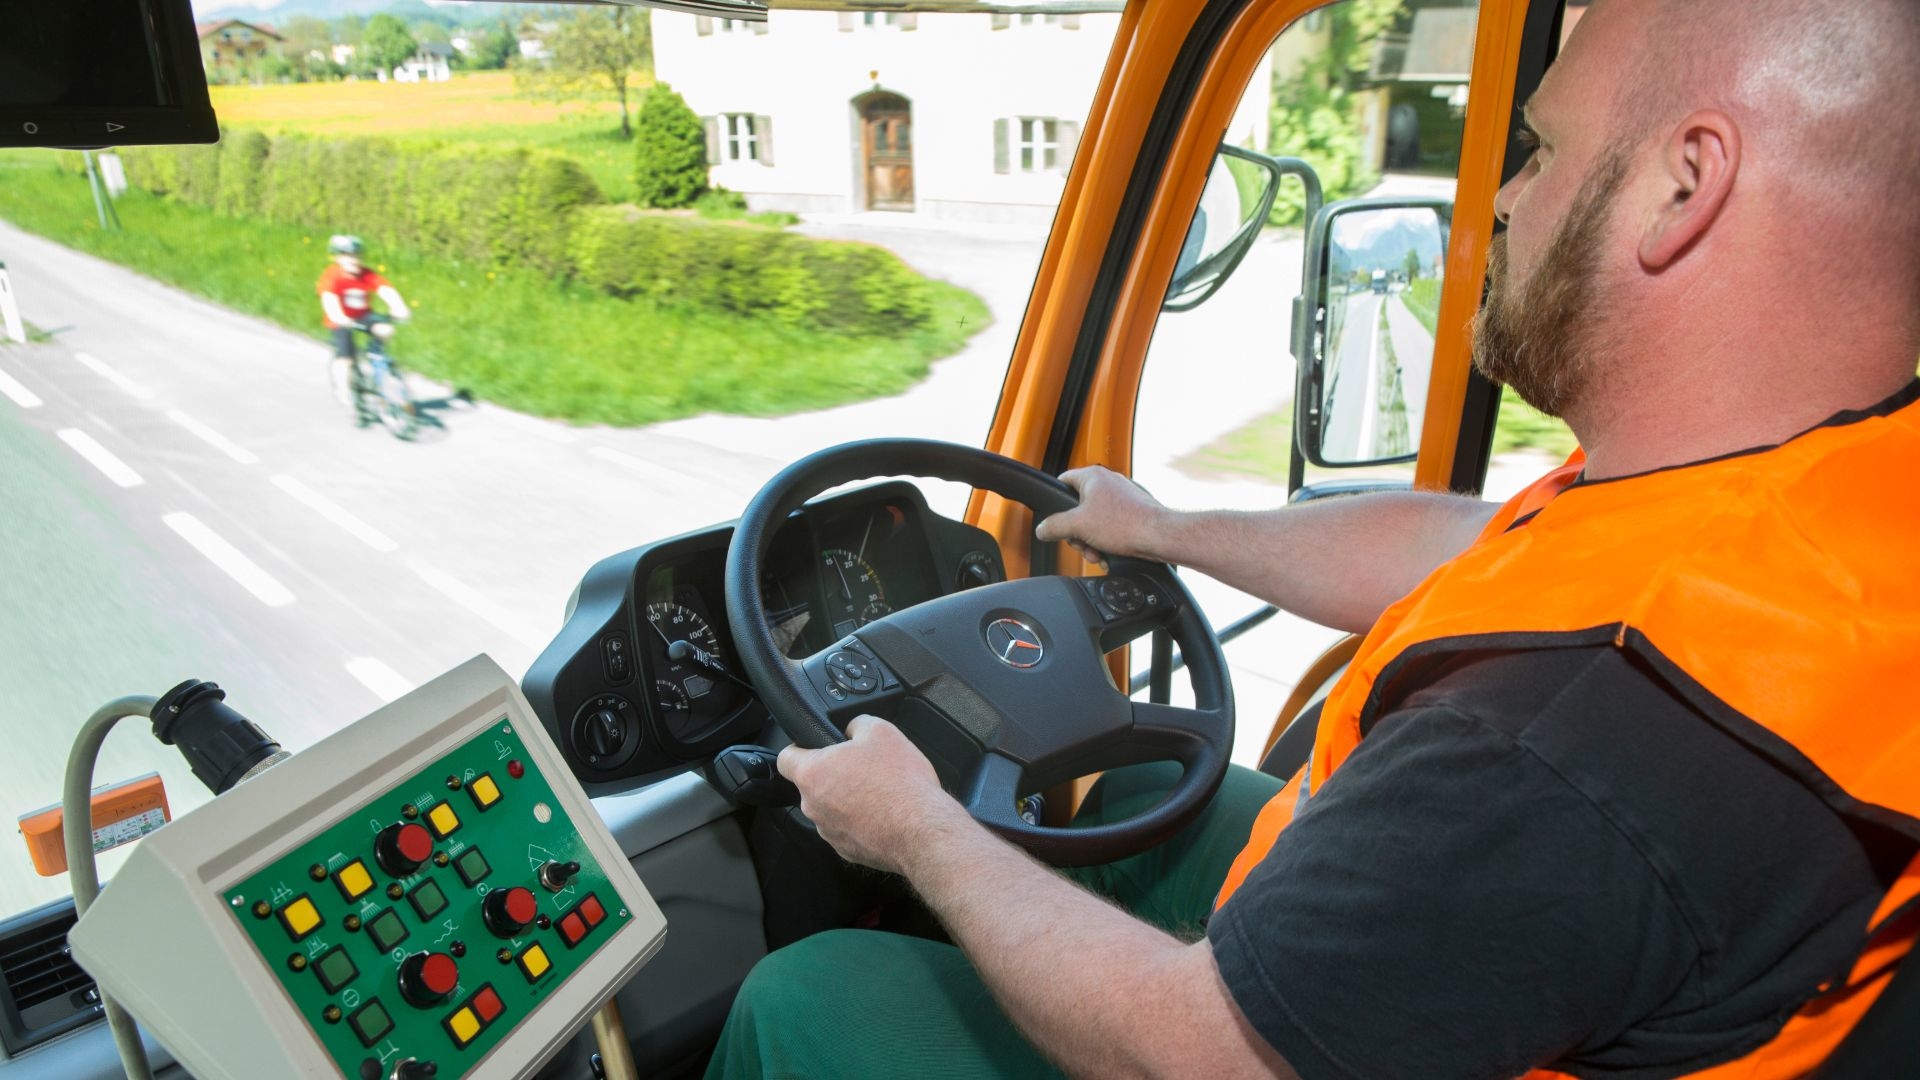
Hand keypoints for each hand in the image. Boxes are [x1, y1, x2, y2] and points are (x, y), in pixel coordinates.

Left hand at [777, 716, 968, 874]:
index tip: (811, 747)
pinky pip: (846, 829)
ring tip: (878, 793)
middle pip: (812, 785)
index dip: (798, 748)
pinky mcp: (846, 850)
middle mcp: (813, 806)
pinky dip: (860, 822)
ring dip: (847, 800)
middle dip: (833, 775)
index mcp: (813, 774)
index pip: (785, 758)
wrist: (921, 830)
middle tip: (861, 768)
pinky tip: (883, 814)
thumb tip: (852, 728)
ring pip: (830, 808)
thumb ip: (857, 723)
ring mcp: (829, 831)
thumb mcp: (882, 731)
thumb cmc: (900, 784)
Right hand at [1034, 466, 1171, 564]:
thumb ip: (1054, 526)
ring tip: (1098, 552)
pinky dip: (1106, 541)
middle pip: (1077, 508)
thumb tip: (1042, 529)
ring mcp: (1122, 497)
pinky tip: (1109, 553)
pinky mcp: (1132, 512)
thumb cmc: (1126, 524)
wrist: (1158, 537)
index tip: (1054, 519)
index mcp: (1093, 477)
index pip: (1062, 482)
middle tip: (1081, 543)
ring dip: (1091, 540)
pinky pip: (1110, 526)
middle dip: (1077, 532)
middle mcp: (1108, 483)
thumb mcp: (1078, 526)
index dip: (1056, 503)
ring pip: (1094, 520)